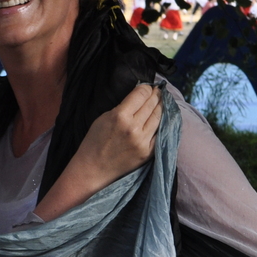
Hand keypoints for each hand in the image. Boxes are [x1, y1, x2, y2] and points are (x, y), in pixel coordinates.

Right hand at [32, 84, 161, 221]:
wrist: (94, 169)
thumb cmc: (94, 142)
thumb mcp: (104, 118)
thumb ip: (122, 108)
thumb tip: (138, 98)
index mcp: (120, 116)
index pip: (141, 95)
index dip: (147, 88)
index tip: (149, 86)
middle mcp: (134, 127)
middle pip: (152, 104)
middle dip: (156, 95)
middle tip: (159, 91)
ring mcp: (143, 141)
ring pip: (159, 117)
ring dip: (161, 107)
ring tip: (162, 101)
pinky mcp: (149, 152)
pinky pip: (160, 133)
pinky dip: (162, 123)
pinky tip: (162, 118)